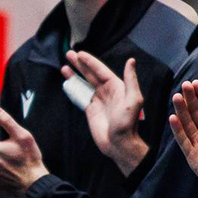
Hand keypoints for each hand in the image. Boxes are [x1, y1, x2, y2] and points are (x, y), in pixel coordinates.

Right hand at [62, 51, 147, 172]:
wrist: (119, 144)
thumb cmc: (127, 124)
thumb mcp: (133, 100)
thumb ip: (131, 80)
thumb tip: (131, 61)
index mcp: (117, 87)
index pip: (100, 70)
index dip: (90, 61)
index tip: (79, 54)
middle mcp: (107, 91)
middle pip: (90, 74)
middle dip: (80, 64)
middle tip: (68, 54)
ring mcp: (98, 100)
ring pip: (84, 84)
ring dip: (74, 75)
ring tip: (64, 67)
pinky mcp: (90, 110)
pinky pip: (79, 96)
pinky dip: (73, 88)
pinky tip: (66, 82)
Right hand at [168, 80, 197, 197]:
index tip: (196, 83)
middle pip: (195, 112)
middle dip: (190, 99)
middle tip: (185, 85)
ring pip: (187, 124)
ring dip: (181, 111)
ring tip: (177, 97)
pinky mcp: (193, 156)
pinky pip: (183, 141)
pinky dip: (178, 130)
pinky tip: (173, 118)